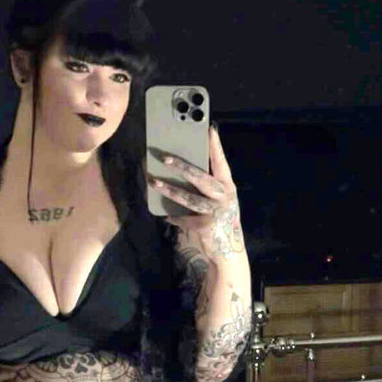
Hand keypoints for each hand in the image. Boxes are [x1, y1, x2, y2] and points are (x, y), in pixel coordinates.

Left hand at [147, 126, 246, 258]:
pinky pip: (185, 219)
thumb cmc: (220, 220)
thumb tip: (183, 168)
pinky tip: (166, 215)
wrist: (228, 251)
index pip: (221, 163)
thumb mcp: (219, 200)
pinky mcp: (206, 226)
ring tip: (153, 181)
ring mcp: (216, 212)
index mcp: (228, 187)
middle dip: (182, 166)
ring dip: (169, 190)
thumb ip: (208, 187)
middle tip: (164, 157)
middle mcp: (224, 197)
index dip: (215, 147)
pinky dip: (175, 217)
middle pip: (200, 178)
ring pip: (189, 198)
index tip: (209, 129)